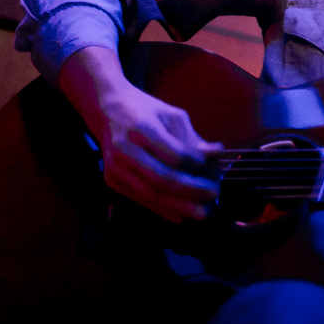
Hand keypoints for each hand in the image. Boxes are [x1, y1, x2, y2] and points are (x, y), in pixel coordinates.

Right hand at [59, 46, 221, 222]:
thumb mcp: (171, 115)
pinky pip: (139, 199)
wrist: (107, 108)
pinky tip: (180, 215)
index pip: (173, 154)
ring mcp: (115, 167)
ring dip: (178, 206)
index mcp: (142, 127)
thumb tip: (216, 154)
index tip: (213, 169)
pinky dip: (161, 209)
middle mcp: (125, 149)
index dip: (195, 165)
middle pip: (161, 178)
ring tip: (201, 212)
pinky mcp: (111, 179)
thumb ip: (192, 137)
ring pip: (149, 194)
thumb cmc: (145, 110)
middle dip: (190, 190)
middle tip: (213, 194)